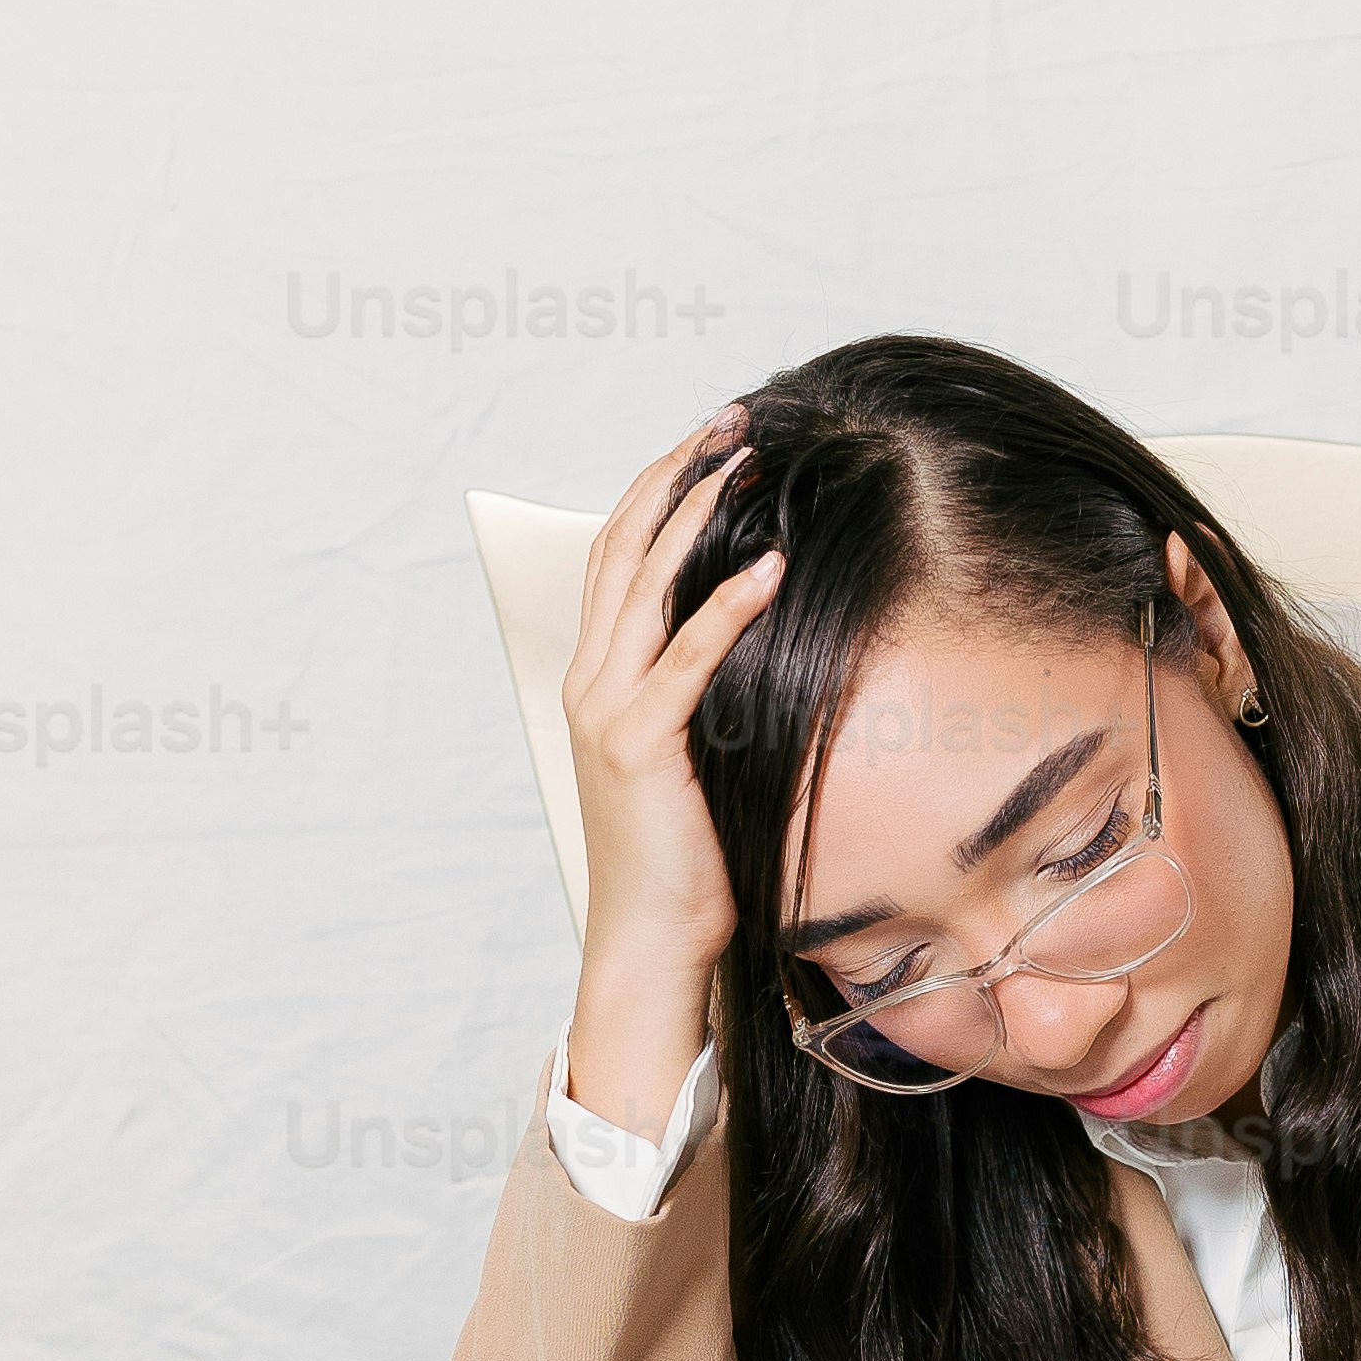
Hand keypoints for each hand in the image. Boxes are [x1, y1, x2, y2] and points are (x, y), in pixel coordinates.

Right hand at [563, 413, 784, 1129]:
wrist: (651, 938)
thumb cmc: (685, 857)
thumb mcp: (694, 755)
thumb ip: (708, 693)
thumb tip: (768, 636)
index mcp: (598, 677)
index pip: (620, 556)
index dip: (660, 489)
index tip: (712, 442)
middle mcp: (591, 680)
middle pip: (625, 547)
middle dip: (676, 473)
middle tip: (730, 421)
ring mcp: (608, 709)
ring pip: (645, 584)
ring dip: (697, 514)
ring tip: (744, 462)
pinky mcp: (640, 744)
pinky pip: (687, 659)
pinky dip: (727, 606)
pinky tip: (768, 567)